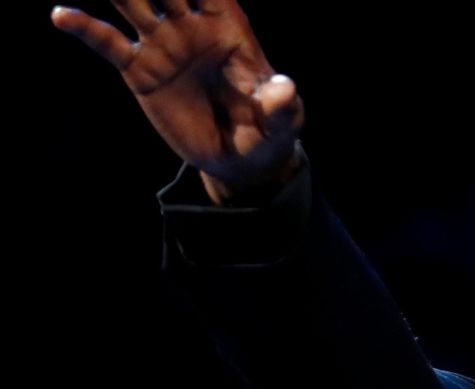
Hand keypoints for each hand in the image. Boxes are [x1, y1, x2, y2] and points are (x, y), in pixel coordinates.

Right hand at [51, 0, 303, 201]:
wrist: (239, 159)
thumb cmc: (267, 132)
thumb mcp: (282, 122)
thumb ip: (283, 105)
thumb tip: (286, 90)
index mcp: (229, 27)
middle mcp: (191, 26)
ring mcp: (162, 44)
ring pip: (133, 2)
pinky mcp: (141, 70)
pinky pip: (108, 44)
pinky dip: (84, 27)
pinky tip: (60, 14)